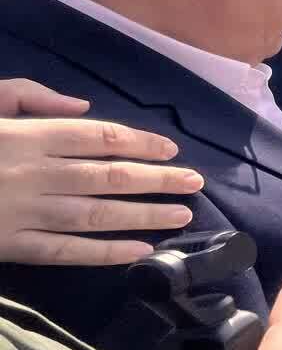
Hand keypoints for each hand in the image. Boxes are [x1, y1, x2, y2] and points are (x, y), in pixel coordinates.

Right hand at [0, 78, 201, 264]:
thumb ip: (30, 96)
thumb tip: (83, 106)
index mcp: (28, 137)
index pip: (99, 138)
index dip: (141, 144)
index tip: (172, 151)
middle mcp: (33, 175)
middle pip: (108, 176)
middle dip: (158, 180)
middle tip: (195, 182)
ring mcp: (22, 212)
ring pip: (95, 215)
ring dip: (143, 215)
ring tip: (182, 215)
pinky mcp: (9, 245)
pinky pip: (63, 251)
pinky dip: (104, 253)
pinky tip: (141, 251)